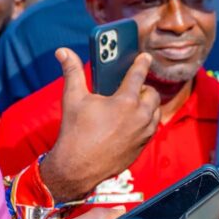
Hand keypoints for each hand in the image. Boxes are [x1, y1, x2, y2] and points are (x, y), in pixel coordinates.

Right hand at [39, 48, 160, 202]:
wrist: (78, 167)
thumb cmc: (75, 131)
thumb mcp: (73, 99)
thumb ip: (72, 72)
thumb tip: (63, 51)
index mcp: (125, 101)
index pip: (138, 75)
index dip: (142, 63)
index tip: (146, 57)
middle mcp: (140, 116)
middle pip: (151, 93)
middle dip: (143, 88)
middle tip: (131, 87)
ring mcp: (145, 132)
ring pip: (155, 110)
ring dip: (147, 104)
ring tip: (132, 103)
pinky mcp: (144, 144)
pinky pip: (152, 126)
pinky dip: (146, 120)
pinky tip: (134, 120)